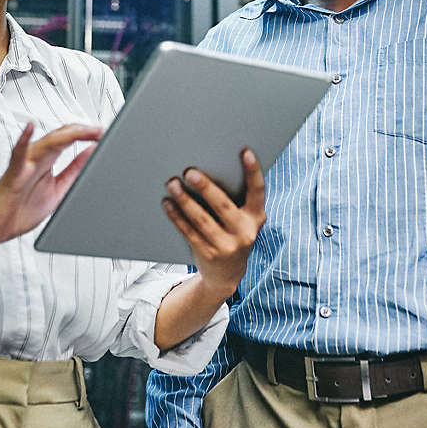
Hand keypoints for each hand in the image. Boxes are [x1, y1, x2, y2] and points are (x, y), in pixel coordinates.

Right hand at [0, 122, 101, 249]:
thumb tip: (91, 153)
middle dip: (82, 131)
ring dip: (67, 134)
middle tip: (101, 130)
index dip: (86, 134)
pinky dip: (23, 140)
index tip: (104, 132)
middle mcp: (35, 158)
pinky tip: (30, 129)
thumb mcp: (57, 190)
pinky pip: (17, 155)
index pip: (68, 139)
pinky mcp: (12, 175)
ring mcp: (23, 164)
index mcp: (46, 161)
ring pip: (46, 142)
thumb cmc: (20, 211)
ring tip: (85, 130)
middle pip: (60, 137)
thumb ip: (73, 171)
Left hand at [163, 148, 265, 298]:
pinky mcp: (208, 254)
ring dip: (185, 200)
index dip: (253, 171)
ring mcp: (227, 246)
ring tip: (172, 184)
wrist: (227, 275)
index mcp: (256, 218)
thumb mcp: (242, 220)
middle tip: (190, 171)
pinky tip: (168, 203)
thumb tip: (208, 169)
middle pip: (223, 206)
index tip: (245, 152)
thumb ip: (235, 200)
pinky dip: (177, 217)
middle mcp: (245, 233)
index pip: (258, 191)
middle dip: (206, 187)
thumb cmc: (232, 234)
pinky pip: (189, 232)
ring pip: (202, 220)